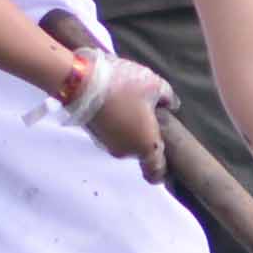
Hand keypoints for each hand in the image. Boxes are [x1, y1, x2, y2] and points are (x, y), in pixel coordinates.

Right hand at [29, 16, 176, 175]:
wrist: (80, 82)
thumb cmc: (123, 86)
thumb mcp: (154, 84)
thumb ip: (167, 98)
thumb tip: (171, 105)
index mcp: (145, 145)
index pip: (157, 170)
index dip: (163, 170)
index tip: (166, 160)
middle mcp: (126, 151)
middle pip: (141, 150)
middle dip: (146, 136)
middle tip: (150, 114)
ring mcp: (107, 145)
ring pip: (126, 141)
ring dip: (130, 128)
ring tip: (131, 103)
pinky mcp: (93, 135)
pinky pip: (112, 133)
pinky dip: (116, 123)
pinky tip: (116, 103)